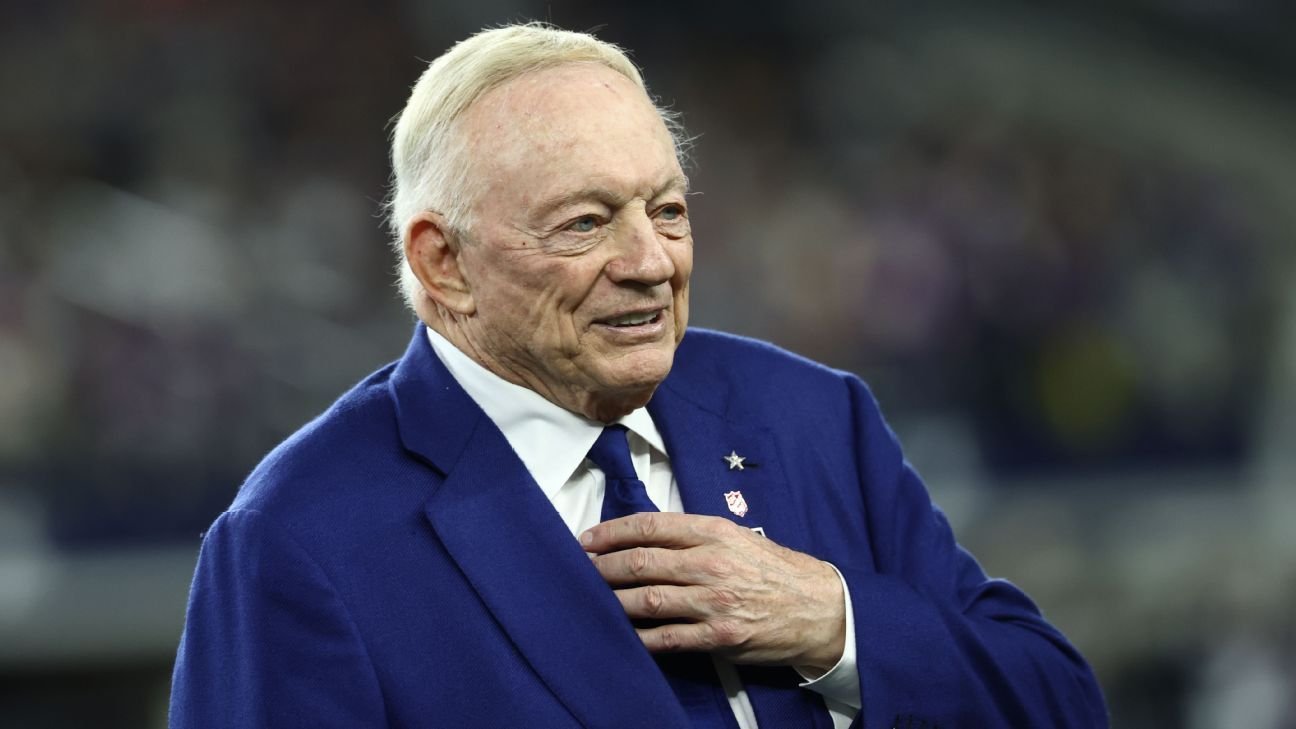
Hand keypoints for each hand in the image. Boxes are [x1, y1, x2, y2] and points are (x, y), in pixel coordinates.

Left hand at [580, 512, 845, 671]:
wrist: (819, 608)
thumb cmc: (776, 570)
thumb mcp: (739, 537)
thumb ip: (696, 535)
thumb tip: (647, 537)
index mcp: (714, 533)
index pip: (650, 527)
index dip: (612, 532)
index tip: (588, 539)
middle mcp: (710, 564)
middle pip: (640, 563)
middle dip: (602, 566)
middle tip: (581, 569)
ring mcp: (713, 602)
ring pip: (646, 600)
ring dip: (612, 599)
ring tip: (593, 598)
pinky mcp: (718, 637)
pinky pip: (667, 638)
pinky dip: (640, 636)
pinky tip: (623, 633)